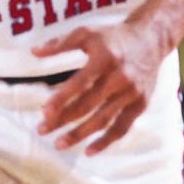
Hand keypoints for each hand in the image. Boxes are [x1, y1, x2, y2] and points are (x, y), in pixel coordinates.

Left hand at [33, 22, 162, 154]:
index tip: (44, 112)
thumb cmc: (111, 37)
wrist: (150, 39)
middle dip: (63, 119)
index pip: (80, 83)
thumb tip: (33, 52)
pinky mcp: (140, 104)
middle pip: (88, 105)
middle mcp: (120, 76)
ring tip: (58, 144)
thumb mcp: (87, 33)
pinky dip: (105, 141)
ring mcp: (131, 92)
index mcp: (105, 57)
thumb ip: (60, 43)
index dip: (61, 99)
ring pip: (102, 119)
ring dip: (79, 134)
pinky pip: (122, 128)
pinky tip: (88, 151)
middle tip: (42, 130)